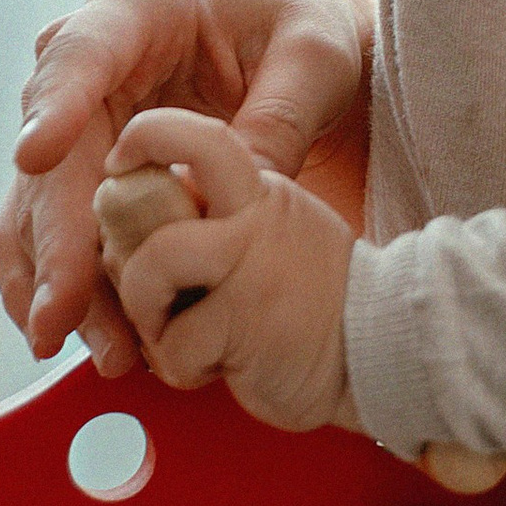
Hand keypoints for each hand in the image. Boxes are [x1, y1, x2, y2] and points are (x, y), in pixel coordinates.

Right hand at [0, 0, 370, 375]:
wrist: (300, 53)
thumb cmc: (309, 35)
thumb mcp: (317, 61)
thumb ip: (276, 121)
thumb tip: (225, 202)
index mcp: (141, 7)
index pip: (82, 52)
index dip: (55, 103)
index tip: (34, 154)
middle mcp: (92, 61)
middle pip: (51, 153)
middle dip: (55, 238)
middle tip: (61, 311)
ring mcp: (80, 119)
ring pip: (38, 205)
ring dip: (54, 279)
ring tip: (86, 343)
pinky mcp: (84, 171)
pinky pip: (52, 233)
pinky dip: (63, 286)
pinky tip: (77, 336)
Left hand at [98, 109, 355, 430]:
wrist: (384, 352)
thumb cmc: (318, 306)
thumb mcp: (276, 237)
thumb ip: (220, 221)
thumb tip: (138, 227)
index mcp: (260, 191)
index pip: (199, 139)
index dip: (146, 141)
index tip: (121, 170)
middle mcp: (253, 216)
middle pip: (152, 197)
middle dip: (121, 248)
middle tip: (143, 285)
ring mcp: (250, 265)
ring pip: (150, 265)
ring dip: (146, 314)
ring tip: (177, 335)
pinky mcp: (244, 320)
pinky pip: (172, 343)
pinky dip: (179, 366)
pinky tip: (213, 366)